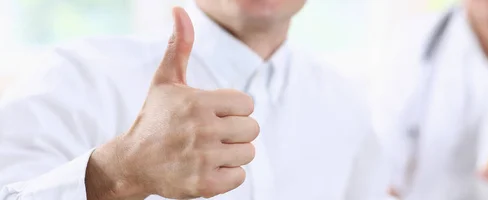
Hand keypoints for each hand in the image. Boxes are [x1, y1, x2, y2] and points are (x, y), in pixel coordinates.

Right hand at [85, 7, 258, 199]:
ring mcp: (203, 159)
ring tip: (209, 151)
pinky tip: (208, 167)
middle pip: (252, 129)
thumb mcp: (165, 81)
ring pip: (247, 153)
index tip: (215, 114)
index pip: (247, 104)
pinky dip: (227, 175)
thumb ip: (179, 46)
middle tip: (213, 134)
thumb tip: (179, 10)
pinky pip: (239, 177)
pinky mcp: (204, 184)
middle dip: (236, 131)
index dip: (234, 110)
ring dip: (232, 153)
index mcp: (198, 102)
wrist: (132, 162)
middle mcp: (202, 130)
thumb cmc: (154, 118)